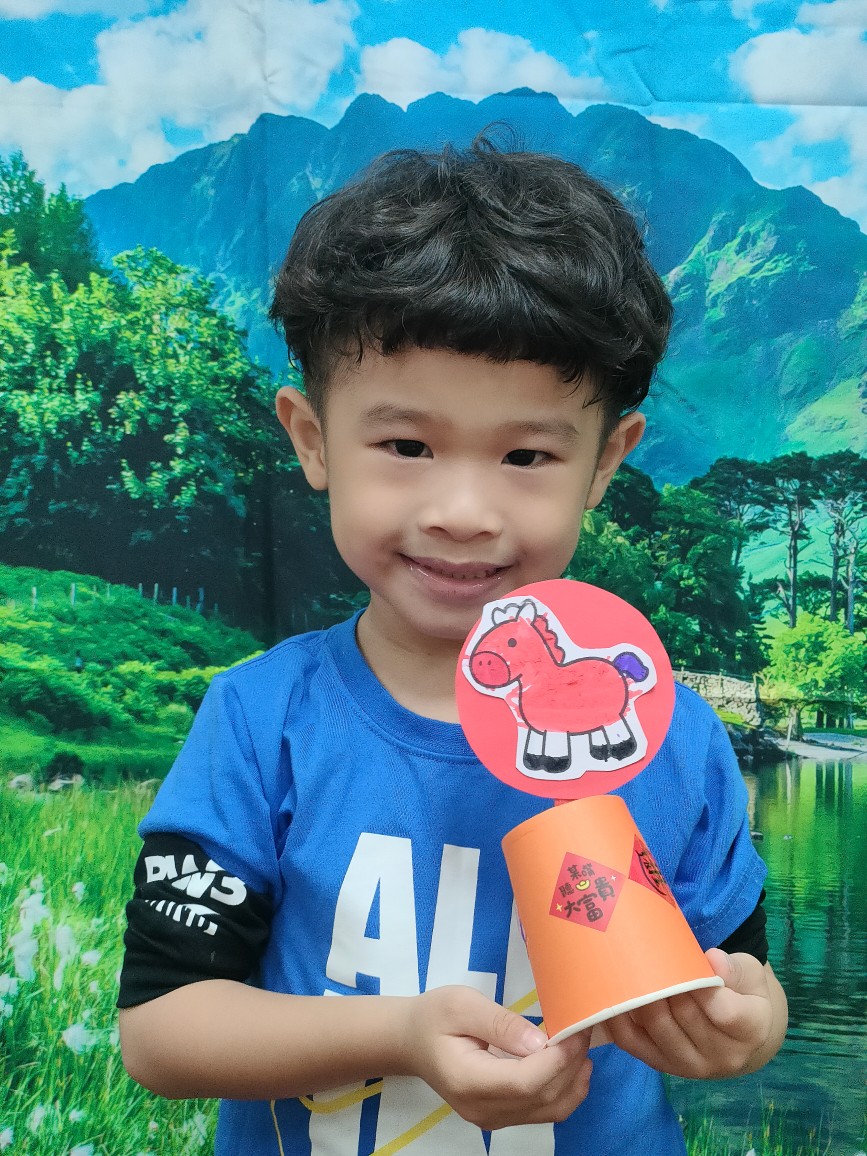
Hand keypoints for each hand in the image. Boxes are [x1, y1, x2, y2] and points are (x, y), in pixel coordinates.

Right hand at [404, 985, 591, 1129]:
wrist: (412, 1041)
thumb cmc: (434, 1016)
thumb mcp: (462, 1004)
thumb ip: (500, 1023)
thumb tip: (540, 1042)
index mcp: (468, 1080)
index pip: (525, 1083)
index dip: (557, 1061)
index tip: (575, 1032)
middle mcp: (482, 1109)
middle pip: (541, 1099)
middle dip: (571, 1066)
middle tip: (585, 1031)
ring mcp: (491, 1119)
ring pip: (547, 1111)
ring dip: (573, 1082)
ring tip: (582, 1047)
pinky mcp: (499, 1117)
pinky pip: (540, 1112)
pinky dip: (563, 1091)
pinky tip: (571, 1066)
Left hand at [606, 950, 787, 1079]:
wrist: (741, 1036)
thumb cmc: (744, 994)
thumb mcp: (750, 974)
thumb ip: (735, 968)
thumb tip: (711, 959)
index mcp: (752, 1030)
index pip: (723, 1011)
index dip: (701, 986)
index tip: (685, 963)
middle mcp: (724, 1056)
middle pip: (685, 1015)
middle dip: (665, 984)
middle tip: (647, 956)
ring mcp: (693, 1066)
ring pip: (658, 1028)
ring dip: (642, 998)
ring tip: (631, 971)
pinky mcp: (666, 1067)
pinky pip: (635, 1044)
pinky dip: (620, 1021)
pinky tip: (614, 998)